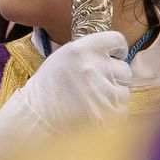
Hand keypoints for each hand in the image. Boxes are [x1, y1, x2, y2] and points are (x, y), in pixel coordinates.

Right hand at [0, 31, 130, 159]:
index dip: (117, 51)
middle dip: (114, 78)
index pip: (117, 40)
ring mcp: (103, 91)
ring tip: (91, 103)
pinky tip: (94, 115)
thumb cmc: (47, 89)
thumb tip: (113, 54)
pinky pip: (122, 111)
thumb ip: (89, 53)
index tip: (113, 58)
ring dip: (113, 98)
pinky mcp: (108, 114)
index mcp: (83, 49)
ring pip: (124, 92)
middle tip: (95, 88)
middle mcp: (95, 67)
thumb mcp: (63, 59)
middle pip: (124, 69)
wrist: (35, 119)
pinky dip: (112, 114)